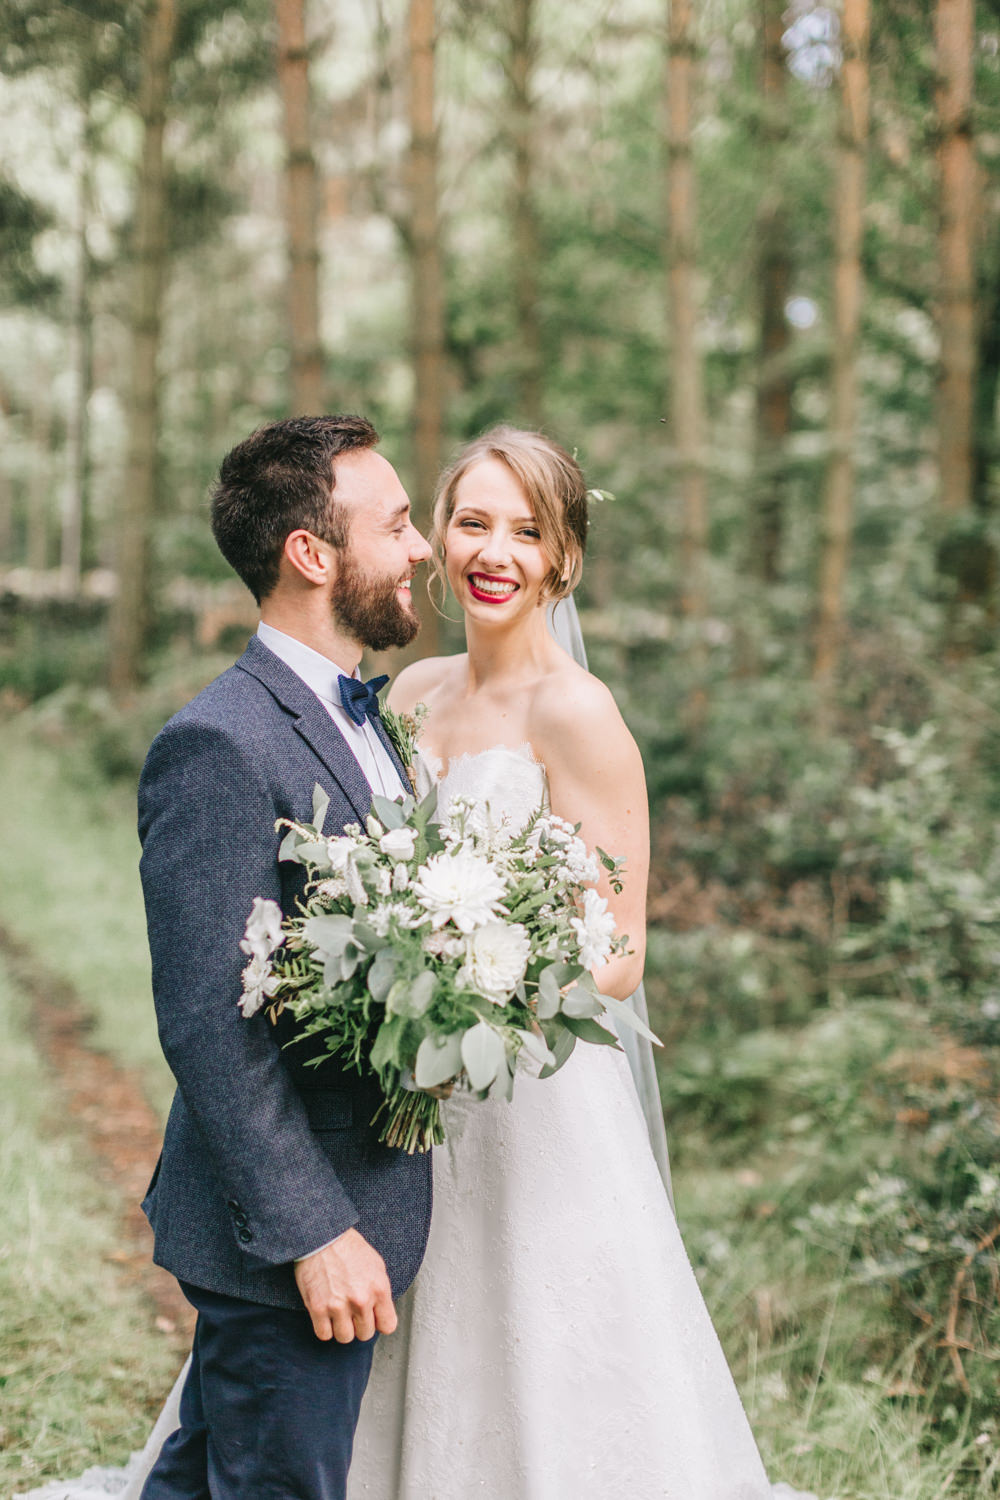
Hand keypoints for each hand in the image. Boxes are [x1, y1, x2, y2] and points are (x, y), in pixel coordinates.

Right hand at [294, 1228, 396, 1343]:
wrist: (322, 1236)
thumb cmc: (349, 1247)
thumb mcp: (376, 1265)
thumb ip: (381, 1292)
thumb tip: (381, 1312)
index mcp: (379, 1288)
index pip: (388, 1326)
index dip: (379, 1322)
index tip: (372, 1317)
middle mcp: (361, 1300)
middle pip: (365, 1334)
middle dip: (359, 1324)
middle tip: (352, 1311)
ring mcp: (338, 1306)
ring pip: (345, 1338)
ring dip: (341, 1328)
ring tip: (338, 1313)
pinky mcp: (318, 1308)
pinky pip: (324, 1334)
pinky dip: (324, 1328)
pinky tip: (325, 1314)